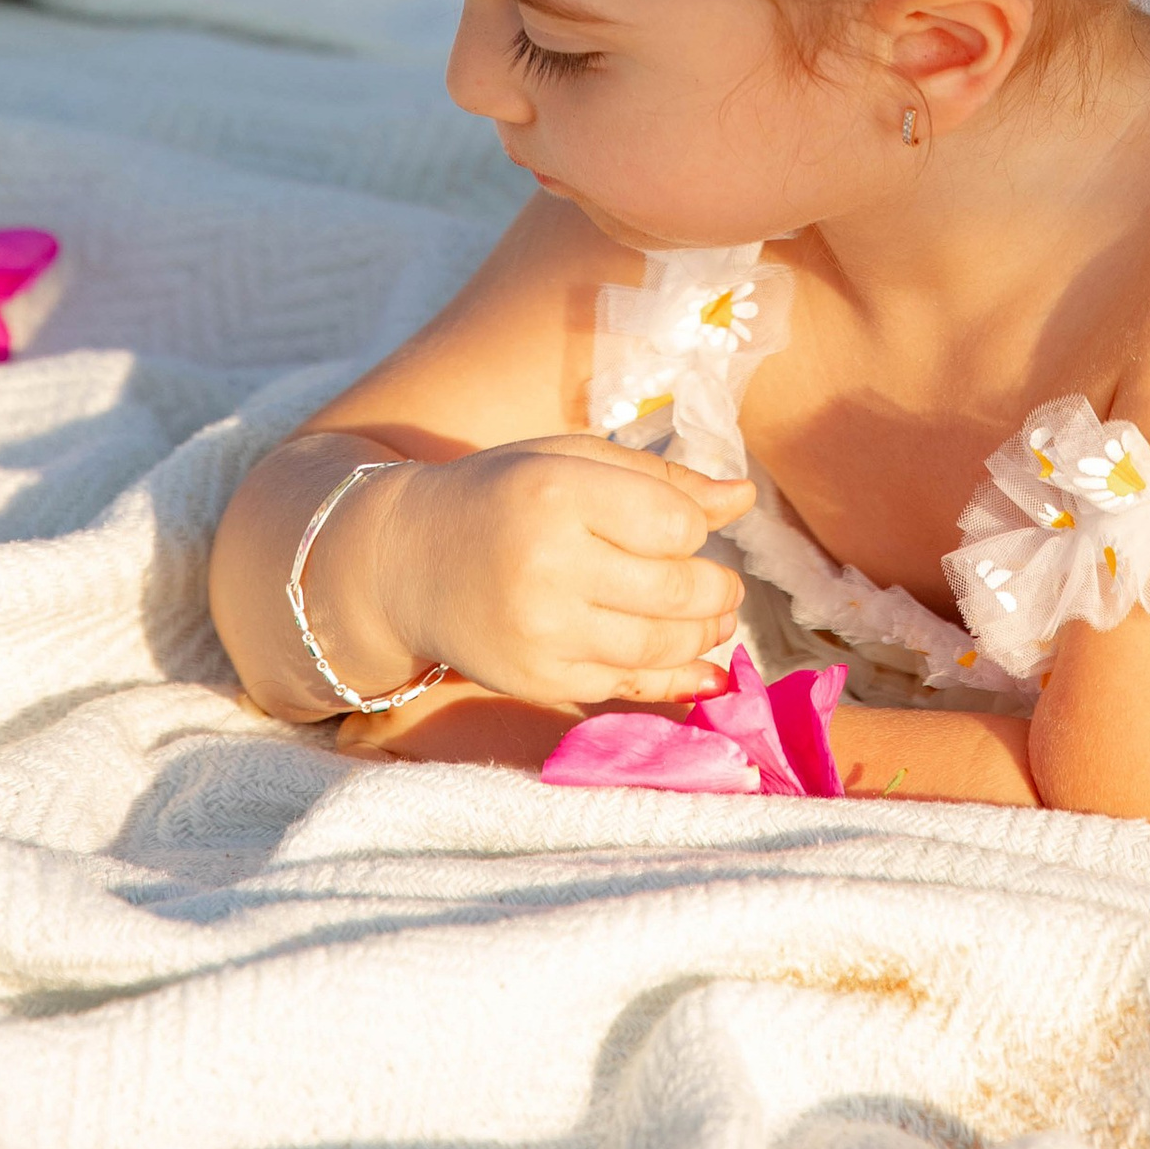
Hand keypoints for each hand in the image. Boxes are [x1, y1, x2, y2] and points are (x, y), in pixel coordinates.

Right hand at [343, 434, 750, 712]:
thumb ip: (660, 479)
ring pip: (661, 646)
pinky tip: (704, 669)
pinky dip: (676, 680)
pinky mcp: (536, 679)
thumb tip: (745, 498)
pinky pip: (627, 687)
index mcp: (558, 493)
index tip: (680, 529)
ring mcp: (541, 632)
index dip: (694, 530)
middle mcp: (549, 565)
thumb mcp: (569, 461)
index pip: (675, 526)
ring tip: (714, 620)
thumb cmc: (500, 496)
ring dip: (704, 636)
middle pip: (678, 592)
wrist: (404, 562)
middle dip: (718, 591)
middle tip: (724, 587)